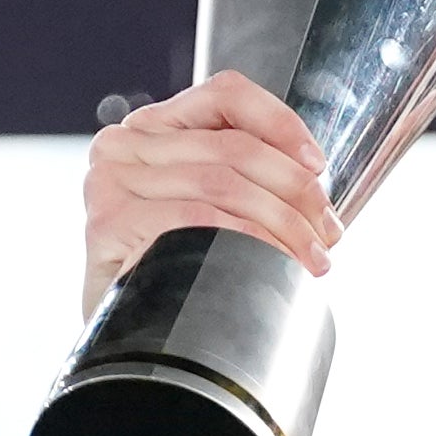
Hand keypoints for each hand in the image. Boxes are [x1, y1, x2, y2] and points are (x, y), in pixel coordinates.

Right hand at [84, 71, 340, 316]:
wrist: (123, 341)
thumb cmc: (169, 270)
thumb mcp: (202, 207)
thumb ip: (239, 176)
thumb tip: (314, 182)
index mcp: (152, 128)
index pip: (225, 94)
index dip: (281, 122)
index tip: (318, 166)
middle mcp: (124, 144)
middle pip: (234, 147)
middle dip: (296, 192)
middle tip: (328, 233)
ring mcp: (111, 181)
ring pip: (223, 183)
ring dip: (282, 224)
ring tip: (311, 259)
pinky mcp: (108, 221)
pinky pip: (197, 219)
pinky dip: (245, 241)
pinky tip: (270, 265)